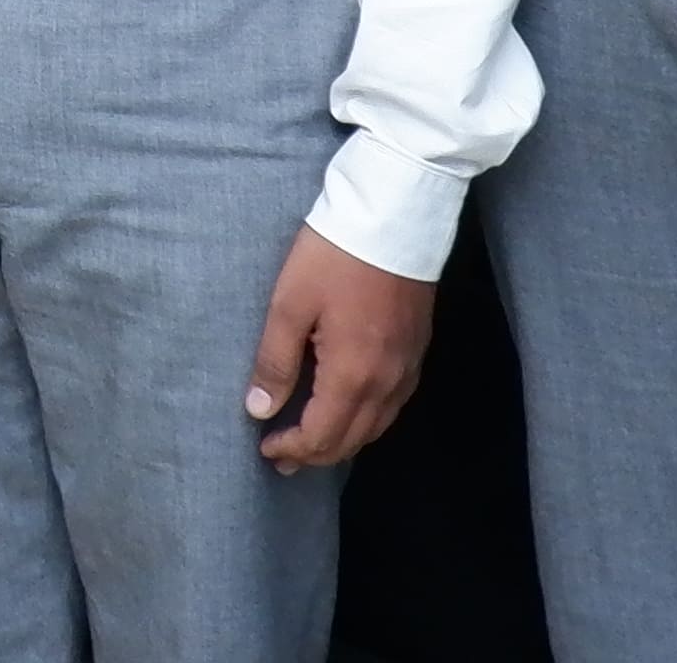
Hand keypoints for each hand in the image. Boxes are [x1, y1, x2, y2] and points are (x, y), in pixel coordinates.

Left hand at [247, 229, 435, 467]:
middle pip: (352, 440)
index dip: (292, 448)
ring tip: (311, 443)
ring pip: (376, 427)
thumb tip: (259, 410)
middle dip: (315, 454)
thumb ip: (275, 362)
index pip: (322, 436)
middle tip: (282, 458)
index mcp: (353, 376)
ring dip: (342, 441)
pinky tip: (349, 412)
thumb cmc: (333, 257)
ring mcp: (407, 369)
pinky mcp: (417, 351)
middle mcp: (387, 383)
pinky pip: (392, 406)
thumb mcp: (289, 305)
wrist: (393, 218)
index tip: (265, 448)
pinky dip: (367, 420)